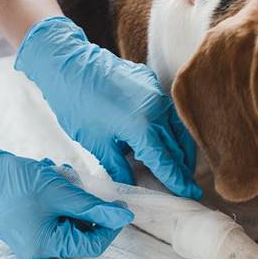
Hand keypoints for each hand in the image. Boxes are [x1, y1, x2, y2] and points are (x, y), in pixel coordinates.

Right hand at [0, 135, 133, 258]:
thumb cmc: (15, 183)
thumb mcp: (62, 194)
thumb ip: (95, 208)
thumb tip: (125, 218)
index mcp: (46, 248)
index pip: (93, 245)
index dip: (110, 225)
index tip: (119, 205)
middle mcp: (40, 252)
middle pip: (81, 231)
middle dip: (83, 204)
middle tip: (74, 181)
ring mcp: (34, 241)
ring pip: (71, 220)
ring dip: (71, 197)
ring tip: (58, 177)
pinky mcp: (31, 230)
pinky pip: (57, 217)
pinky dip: (60, 198)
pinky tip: (50, 180)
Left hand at [15, 17, 200, 199]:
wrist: (68, 64)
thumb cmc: (77, 105)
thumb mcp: (97, 144)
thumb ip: (118, 168)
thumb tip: (130, 186)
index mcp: (143, 128)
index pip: (167, 162)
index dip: (178, 181)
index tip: (189, 193)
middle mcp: (157, 109)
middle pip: (178, 148)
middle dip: (182, 169)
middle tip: (184, 184)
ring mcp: (157, 93)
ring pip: (179, 129)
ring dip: (181, 150)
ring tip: (179, 166)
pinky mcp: (152, 82)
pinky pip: (169, 112)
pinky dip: (172, 129)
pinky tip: (165, 139)